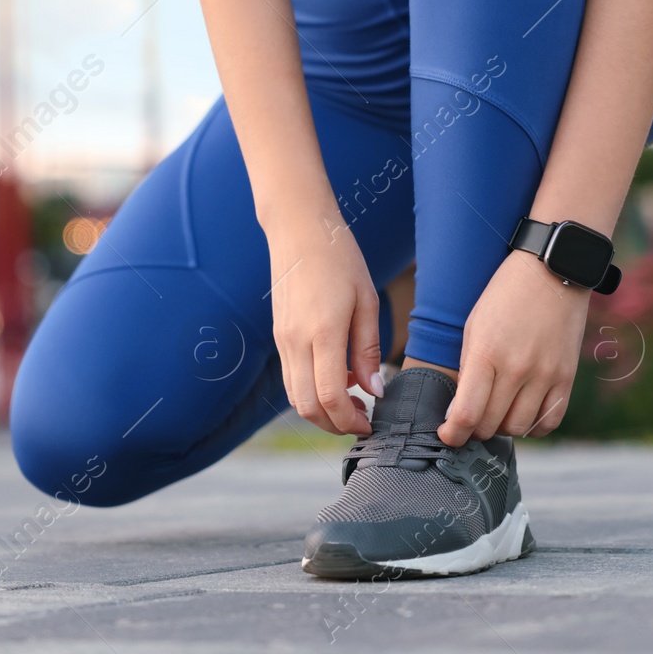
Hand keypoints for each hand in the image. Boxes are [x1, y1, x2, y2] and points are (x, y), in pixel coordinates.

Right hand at [268, 218, 381, 436]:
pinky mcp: (278, 335)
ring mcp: (282, 339)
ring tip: (352, 401)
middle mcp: (295, 341)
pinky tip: (336, 377)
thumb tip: (374, 390)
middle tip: (362, 420)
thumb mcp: (366, 301)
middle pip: (306, 406)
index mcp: (322, 332)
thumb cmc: (340, 258)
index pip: (329, 397)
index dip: (349, 420)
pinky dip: (310, 390)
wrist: (299, 229)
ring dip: (321, 410)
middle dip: (334, 424)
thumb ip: (367, 350)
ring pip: (294, 397)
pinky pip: (291, 377)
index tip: (370, 423)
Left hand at [440, 249, 588, 444]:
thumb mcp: (474, 326)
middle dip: (475, 429)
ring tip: (498, 411)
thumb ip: (468, 370)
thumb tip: (460, 411)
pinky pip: (550, 421)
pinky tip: (524, 413)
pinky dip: (534, 426)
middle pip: (491, 425)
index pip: (467, 414)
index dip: (453, 434)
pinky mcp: (567, 376)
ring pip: (518, 427)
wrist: (551, 271)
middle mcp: (517, 368)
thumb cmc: (504, 296)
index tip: (447, 435)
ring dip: (503, 427)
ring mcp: (545, 374)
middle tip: (471, 418)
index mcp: (487, 353)